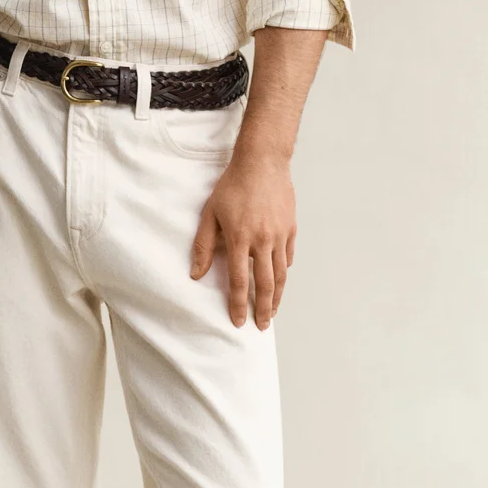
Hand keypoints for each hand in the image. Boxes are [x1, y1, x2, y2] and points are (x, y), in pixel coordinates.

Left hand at [189, 150, 295, 329]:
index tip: (239, 321)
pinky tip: (280, 277)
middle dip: (264, 308)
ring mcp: (280, 235)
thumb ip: (204, 245)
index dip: (238, 304)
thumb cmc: (233, 185)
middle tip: (262, 325)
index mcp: (240, 239)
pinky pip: (288, 256)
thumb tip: (196, 274)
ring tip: (273, 310)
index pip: (239, 281)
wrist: (262, 162)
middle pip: (265, 284)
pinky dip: (284, 270)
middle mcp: (263, 241)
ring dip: (277, 296)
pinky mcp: (291, 227)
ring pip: (280, 274)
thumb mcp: (210, 213)